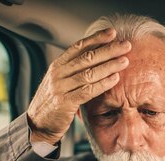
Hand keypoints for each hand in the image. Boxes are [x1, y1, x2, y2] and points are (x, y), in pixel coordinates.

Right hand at [26, 28, 131, 144]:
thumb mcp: (61, 82)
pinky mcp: (65, 102)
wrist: (37, 124)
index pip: (79, 47)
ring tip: (125, 61)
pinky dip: (103, 84)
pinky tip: (115, 79)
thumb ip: (74, 71)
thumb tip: (96, 58)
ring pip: (89, 73)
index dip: (96, 38)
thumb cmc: (54, 103)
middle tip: (127, 45)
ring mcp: (60, 87)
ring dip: (109, 66)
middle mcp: (58, 73)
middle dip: (108, 50)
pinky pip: (87, 91)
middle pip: (87, 58)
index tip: (112, 32)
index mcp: (58, 66)